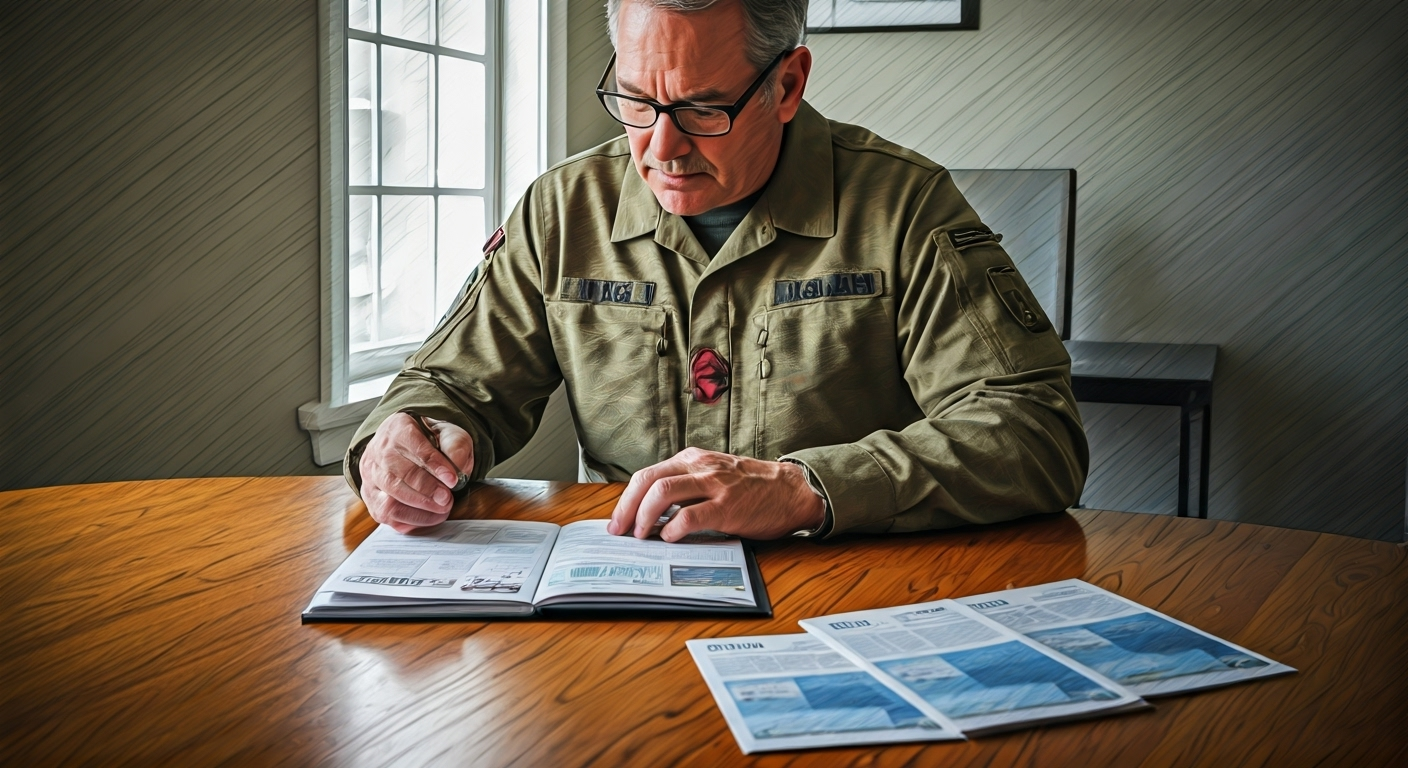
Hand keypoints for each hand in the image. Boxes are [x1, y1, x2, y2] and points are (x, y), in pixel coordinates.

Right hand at [358, 413, 473, 533]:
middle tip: (447, 498)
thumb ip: (456, 447)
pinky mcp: (371, 496)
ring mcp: (371, 475)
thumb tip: (457, 469)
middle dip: (427, 489)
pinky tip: (431, 516)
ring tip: (442, 508)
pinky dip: (411, 519)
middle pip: (400, 474)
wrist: (410, 448)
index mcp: (397, 427)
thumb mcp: (449, 435)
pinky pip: (387, 514)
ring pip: (390, 497)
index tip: (453, 479)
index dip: (434, 464)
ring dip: (419, 508)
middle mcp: (378, 451)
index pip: (414, 446)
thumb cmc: (432, 442)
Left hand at [606, 447, 824, 541]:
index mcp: (693, 459)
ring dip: (645, 517)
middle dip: (627, 508)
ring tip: (642, 535)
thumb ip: (687, 486)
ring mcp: (714, 485)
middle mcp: (699, 467)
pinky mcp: (728, 506)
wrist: (790, 490)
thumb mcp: (714, 475)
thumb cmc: (751, 487)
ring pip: (663, 493)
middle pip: (648, 481)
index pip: (647, 475)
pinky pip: (691, 515)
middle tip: (620, 531)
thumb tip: (651, 512)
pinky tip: (670, 538)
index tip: (617, 521)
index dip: (626, 499)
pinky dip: (673, 529)